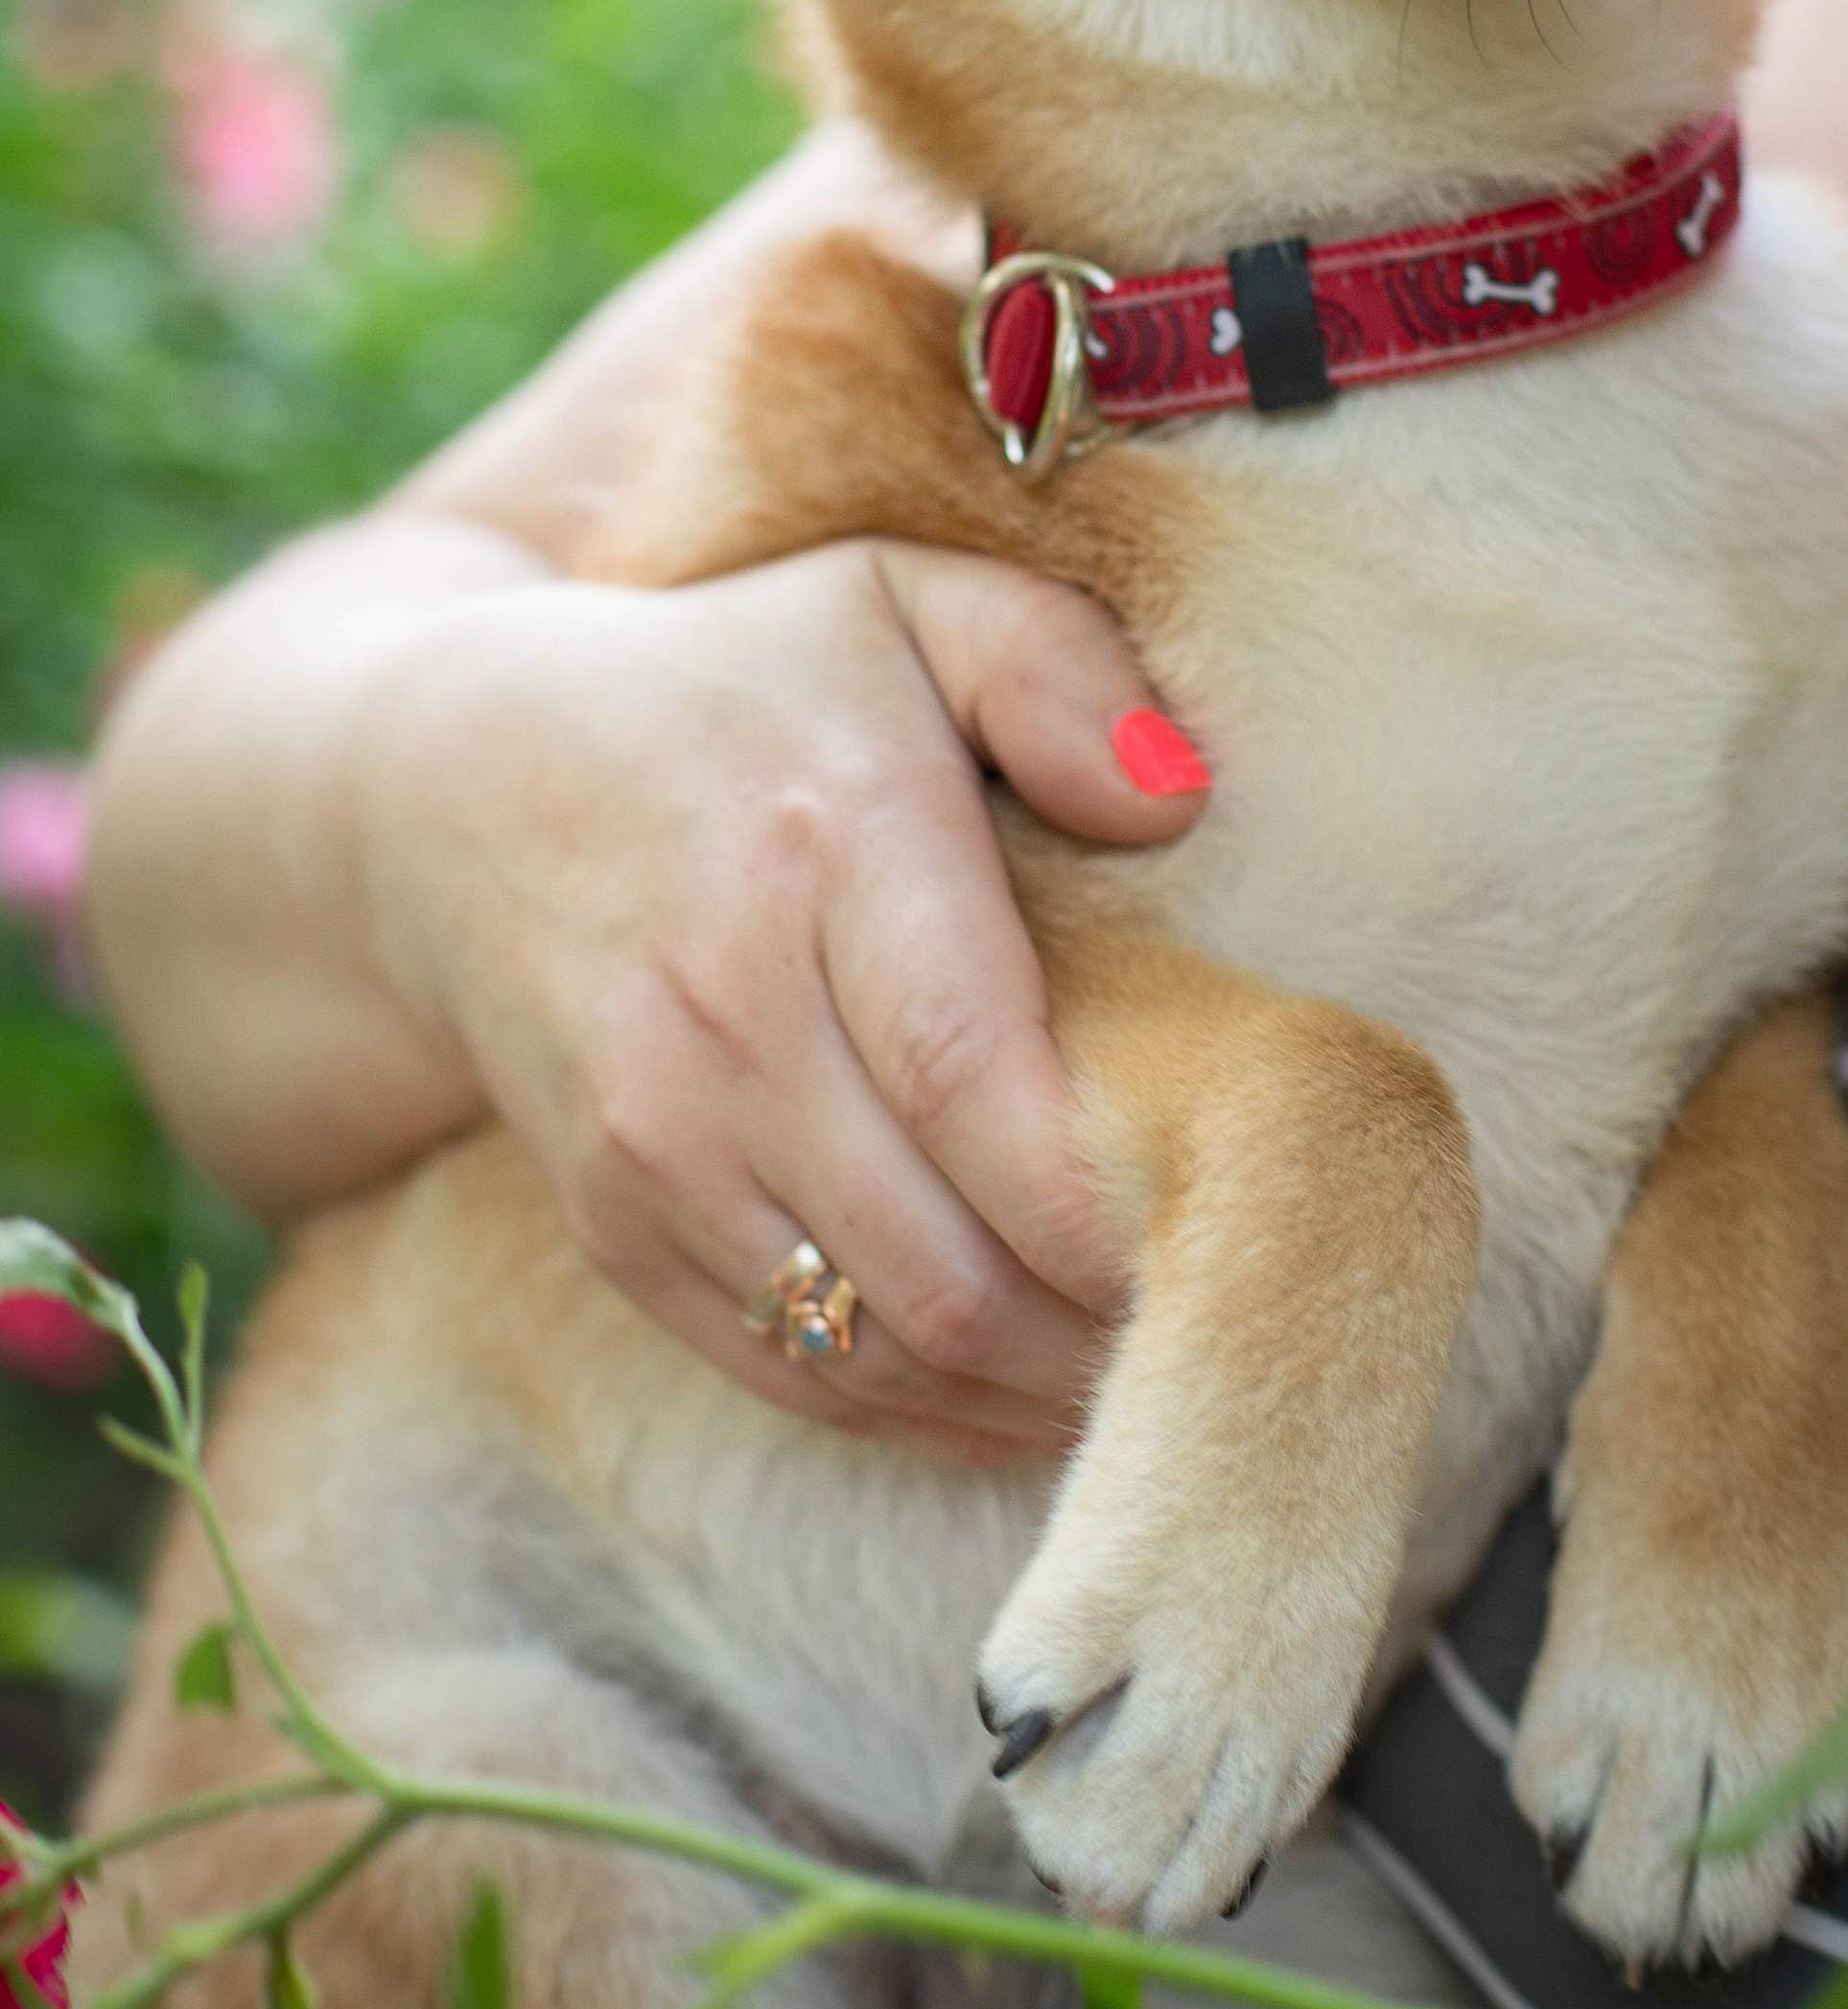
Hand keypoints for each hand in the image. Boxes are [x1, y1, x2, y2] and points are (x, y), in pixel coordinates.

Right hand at [348, 537, 1198, 1468]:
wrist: (457, 785)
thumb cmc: (742, 684)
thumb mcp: (900, 597)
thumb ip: (1054, 666)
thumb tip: (1179, 796)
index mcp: (822, 848)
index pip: (976, 1082)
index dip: (1105, 1197)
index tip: (1226, 1220)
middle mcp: (722, 1017)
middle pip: (945, 1256)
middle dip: (1103, 1322)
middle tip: (1229, 1308)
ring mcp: (653, 1142)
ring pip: (876, 1346)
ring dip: (1029, 1387)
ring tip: (1152, 1360)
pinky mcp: (616, 1228)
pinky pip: (793, 1377)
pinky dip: (925, 1411)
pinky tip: (1029, 1388)